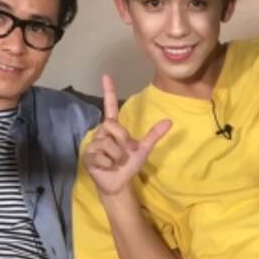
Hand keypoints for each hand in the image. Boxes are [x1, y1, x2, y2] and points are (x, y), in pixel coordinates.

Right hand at [82, 74, 171, 197]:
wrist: (119, 183)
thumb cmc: (129, 164)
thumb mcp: (144, 149)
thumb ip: (154, 134)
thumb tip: (169, 121)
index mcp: (114, 128)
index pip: (111, 106)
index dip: (109, 91)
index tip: (106, 75)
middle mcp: (102, 132)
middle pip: (112, 124)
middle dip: (122, 139)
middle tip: (125, 152)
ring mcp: (93, 144)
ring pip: (107, 142)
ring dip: (117, 155)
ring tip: (115, 162)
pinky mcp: (88, 156)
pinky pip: (101, 155)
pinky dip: (108, 163)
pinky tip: (107, 167)